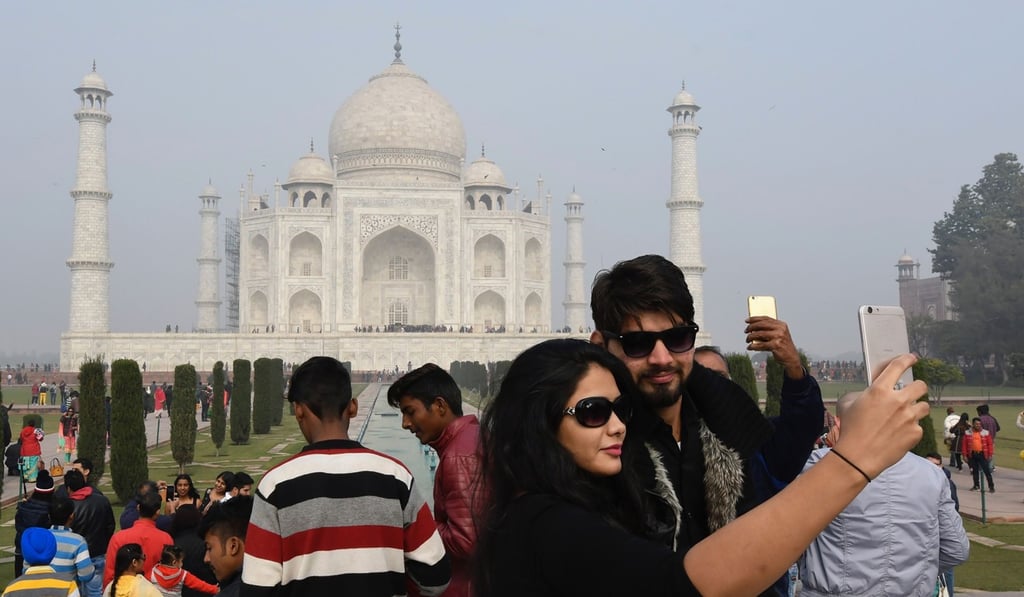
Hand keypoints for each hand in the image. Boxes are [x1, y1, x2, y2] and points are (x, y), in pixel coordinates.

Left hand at [745, 317, 803, 378]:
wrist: (791, 357)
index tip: (747, 320)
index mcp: (781, 324)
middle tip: (746, 331)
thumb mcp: (779, 334)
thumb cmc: (782, 345)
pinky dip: (753, 346)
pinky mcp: (776, 345)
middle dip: (751, 327)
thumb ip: (769, 329)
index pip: (766, 318)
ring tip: (747, 339)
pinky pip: (760, 345)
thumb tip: (753, 326)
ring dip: (751, 337)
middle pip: (761, 325)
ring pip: (759, 334)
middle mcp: (780, 329)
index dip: (755, 318)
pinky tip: (750, 347)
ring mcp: (778, 337)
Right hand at [832, 354, 928, 478]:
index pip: (898, 366)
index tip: (911, 358)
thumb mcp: (849, 405)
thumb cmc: (850, 430)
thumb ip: (864, 394)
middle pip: (920, 385)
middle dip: (917, 387)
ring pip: (923, 406)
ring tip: (905, 417)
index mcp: (879, 390)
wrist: (858, 457)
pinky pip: (919, 426)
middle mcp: (898, 401)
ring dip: (916, 409)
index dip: (907, 360)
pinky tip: (900, 434)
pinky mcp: (916, 433)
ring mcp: (909, 417)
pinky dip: (911, 429)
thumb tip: (871, 393)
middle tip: (911, 393)